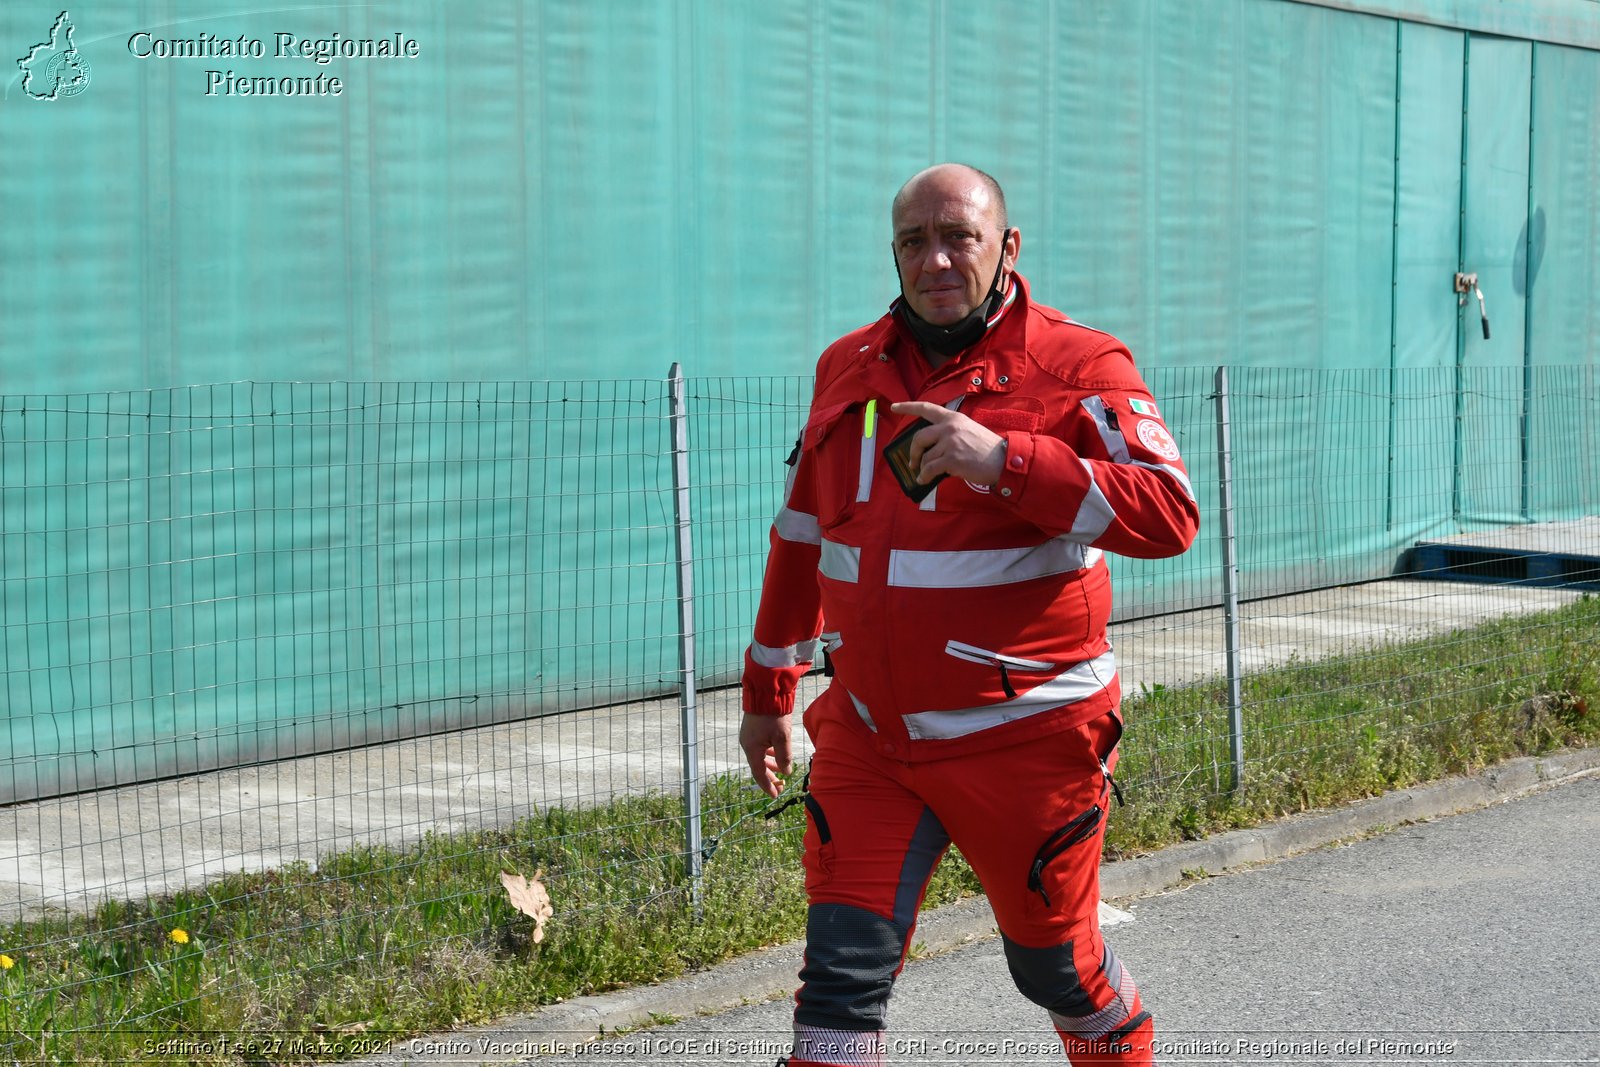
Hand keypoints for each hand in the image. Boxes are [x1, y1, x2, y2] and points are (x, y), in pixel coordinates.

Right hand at [739, 713, 793, 797]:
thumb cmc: (774, 715)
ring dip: (770, 765)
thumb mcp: (782, 738)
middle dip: (770, 778)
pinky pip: (759, 748)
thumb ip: (784, 757)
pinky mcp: (753, 730)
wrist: (766, 692)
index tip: (775, 796)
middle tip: (780, 787)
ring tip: (780, 772)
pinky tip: (776, 754)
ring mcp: (749, 736)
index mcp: (752, 748)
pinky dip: (768, 754)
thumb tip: (786, 772)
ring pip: (759, 757)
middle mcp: (747, 744)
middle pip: (758, 766)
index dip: (767, 786)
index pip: (759, 774)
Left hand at [889, 401, 1005, 485]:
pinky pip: (929, 469)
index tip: (894, 407)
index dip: (907, 407)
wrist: (1002, 460)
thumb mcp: (968, 430)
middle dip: (913, 452)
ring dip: (923, 468)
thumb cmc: (986, 448)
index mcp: (953, 418)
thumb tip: (930, 448)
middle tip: (913, 461)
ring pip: (925, 457)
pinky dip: (924, 476)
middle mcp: (949, 427)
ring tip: (925, 474)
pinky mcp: (951, 459)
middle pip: (919, 437)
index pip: (926, 408)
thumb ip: (949, 433)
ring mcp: (950, 443)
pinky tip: (924, 480)